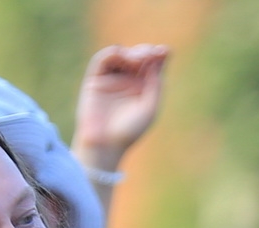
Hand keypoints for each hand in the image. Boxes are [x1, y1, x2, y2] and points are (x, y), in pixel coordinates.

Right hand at [72, 44, 168, 169]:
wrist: (105, 145)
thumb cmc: (129, 131)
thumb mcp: (150, 107)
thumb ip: (156, 83)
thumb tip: (157, 58)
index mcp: (143, 88)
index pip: (152, 65)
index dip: (159, 55)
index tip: (164, 51)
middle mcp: (127, 81)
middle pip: (138, 56)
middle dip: (145, 52)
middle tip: (150, 55)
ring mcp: (111, 79)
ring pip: (121, 55)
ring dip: (130, 52)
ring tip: (138, 59)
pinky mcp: (95, 80)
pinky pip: (102, 60)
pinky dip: (113, 53)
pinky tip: (122, 55)